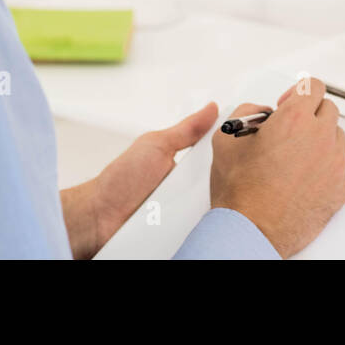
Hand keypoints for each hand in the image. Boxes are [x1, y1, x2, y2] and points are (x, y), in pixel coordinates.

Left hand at [60, 102, 217, 258]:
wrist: (99, 218)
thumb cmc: (121, 180)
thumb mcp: (156, 146)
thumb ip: (186, 130)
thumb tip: (210, 109)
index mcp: (185, 168)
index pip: (218, 164)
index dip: (231, 160)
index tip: (245, 152)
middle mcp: (188, 192)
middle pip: (219, 189)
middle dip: (225, 186)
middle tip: (230, 181)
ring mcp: (184, 215)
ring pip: (213, 213)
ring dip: (214, 210)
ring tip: (214, 205)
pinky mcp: (179, 236)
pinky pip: (199, 234)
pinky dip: (201, 231)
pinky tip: (203, 227)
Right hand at [210, 77, 344, 256]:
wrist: (251, 232)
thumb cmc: (240, 191)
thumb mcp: (226, 138)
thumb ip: (246, 113)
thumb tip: (260, 113)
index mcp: (295, 119)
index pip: (313, 86)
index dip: (299, 92)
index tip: (291, 102)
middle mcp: (320, 137)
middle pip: (327, 109)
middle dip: (309, 114)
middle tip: (290, 129)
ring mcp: (334, 164)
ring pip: (336, 137)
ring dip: (319, 139)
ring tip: (295, 156)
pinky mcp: (339, 188)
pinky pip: (337, 167)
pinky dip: (323, 167)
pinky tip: (302, 178)